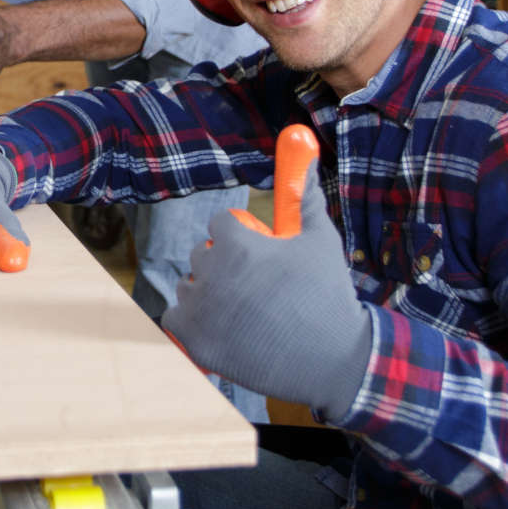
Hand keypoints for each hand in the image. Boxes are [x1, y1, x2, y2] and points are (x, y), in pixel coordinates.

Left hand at [162, 126, 372, 419]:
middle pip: (203, 253)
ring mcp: (199, 308)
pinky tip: (223, 326)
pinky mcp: (192, 339)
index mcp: (236, 244)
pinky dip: (193, 320)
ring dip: (207, 291)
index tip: (264, 255)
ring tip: (245, 309)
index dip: (243, 237)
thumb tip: (305, 149)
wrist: (331, 359)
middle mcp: (210, 273)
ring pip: (189, 285)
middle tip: (258, 285)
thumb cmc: (327, 295)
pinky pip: (176, 317)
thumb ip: (304, 195)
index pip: (221, 224)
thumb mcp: (320, 240)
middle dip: (224, 263)